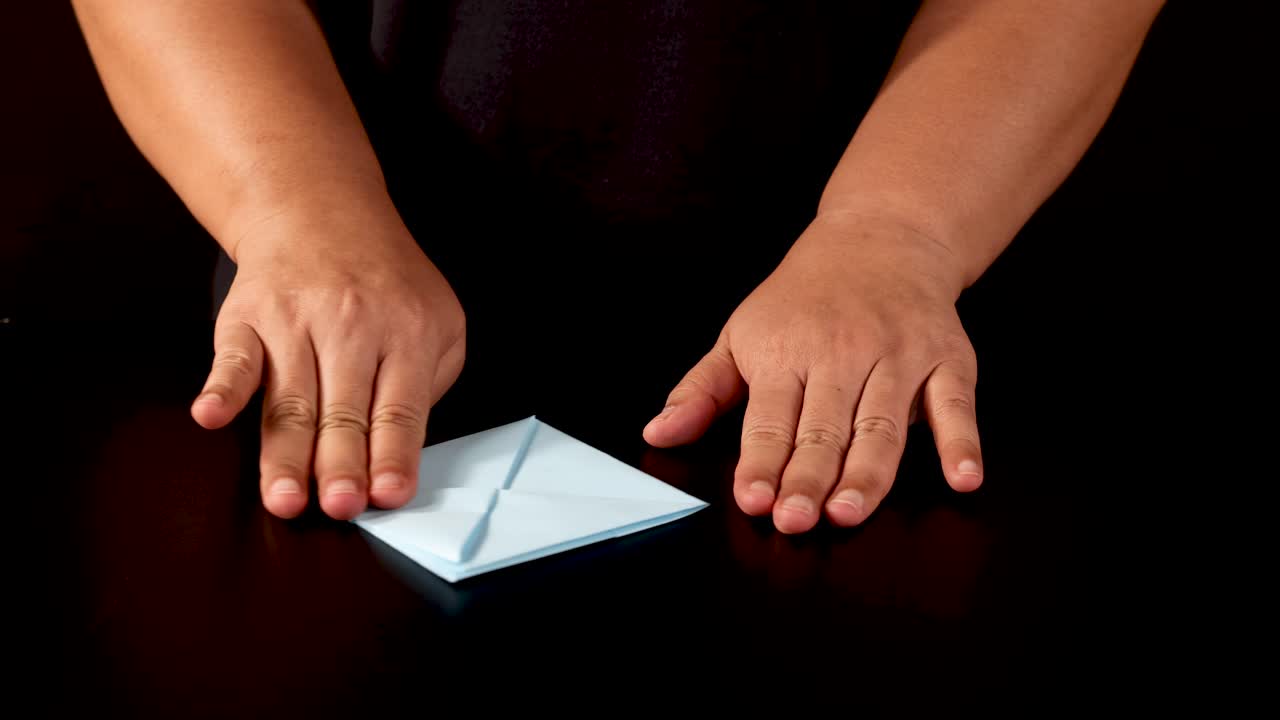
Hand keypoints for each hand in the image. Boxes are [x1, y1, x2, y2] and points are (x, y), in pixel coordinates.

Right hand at [189, 203, 464, 519]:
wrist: (319, 213)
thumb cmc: (385, 285)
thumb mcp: (438, 322)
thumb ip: (429, 384)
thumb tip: (400, 453)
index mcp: (408, 333)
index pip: (400, 406)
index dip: (392, 454)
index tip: (387, 494)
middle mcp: (352, 325)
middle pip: (345, 410)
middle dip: (341, 464)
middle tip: (340, 507)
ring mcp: (296, 320)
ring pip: (291, 401)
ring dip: (285, 454)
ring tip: (284, 500)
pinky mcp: (248, 316)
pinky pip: (234, 357)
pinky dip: (222, 387)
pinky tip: (211, 416)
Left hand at [643, 213, 982, 532]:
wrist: (883, 236)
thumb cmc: (805, 297)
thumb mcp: (741, 333)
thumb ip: (702, 390)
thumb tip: (658, 432)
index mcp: (787, 352)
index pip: (771, 418)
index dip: (761, 462)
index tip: (753, 500)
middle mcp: (844, 353)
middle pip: (824, 428)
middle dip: (808, 477)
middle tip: (796, 520)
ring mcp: (899, 357)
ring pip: (882, 426)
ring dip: (868, 472)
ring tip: (849, 513)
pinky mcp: (947, 360)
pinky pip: (956, 405)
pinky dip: (961, 441)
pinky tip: (962, 478)